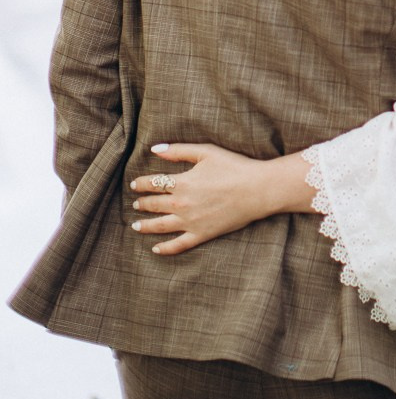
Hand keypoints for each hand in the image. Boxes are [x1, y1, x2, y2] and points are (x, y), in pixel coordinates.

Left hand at [130, 142, 313, 256]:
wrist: (257, 190)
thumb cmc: (234, 167)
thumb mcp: (206, 152)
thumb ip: (178, 150)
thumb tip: (154, 149)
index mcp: (182, 183)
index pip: (154, 184)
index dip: (141, 184)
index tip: (134, 184)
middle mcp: (181, 204)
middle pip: (154, 205)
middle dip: (142, 204)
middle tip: (135, 203)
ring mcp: (190, 222)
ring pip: (160, 226)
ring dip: (145, 226)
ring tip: (136, 226)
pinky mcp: (201, 235)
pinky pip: (178, 245)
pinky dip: (165, 249)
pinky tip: (155, 249)